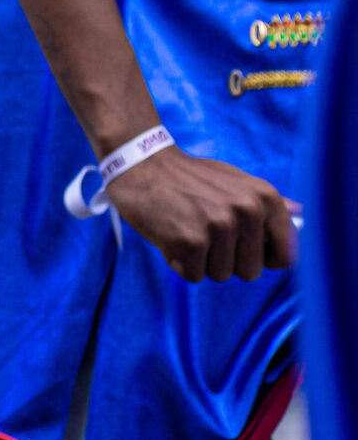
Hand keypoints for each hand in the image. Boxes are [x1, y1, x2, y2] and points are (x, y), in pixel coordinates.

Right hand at [105, 147, 296, 280]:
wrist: (140, 164)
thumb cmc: (188, 176)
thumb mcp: (234, 180)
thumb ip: (267, 202)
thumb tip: (300, 214)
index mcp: (264, 198)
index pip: (285, 256)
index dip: (264, 259)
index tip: (244, 250)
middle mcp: (246, 212)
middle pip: (250, 271)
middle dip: (226, 261)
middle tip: (204, 234)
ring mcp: (218, 227)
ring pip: (221, 275)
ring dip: (201, 262)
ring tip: (186, 231)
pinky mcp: (189, 241)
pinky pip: (193, 275)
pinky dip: (180, 263)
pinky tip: (170, 237)